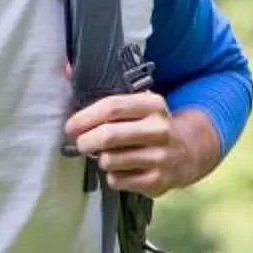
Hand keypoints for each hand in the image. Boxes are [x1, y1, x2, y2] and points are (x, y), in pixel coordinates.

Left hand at [65, 92, 210, 195]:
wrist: (188, 154)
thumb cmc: (150, 127)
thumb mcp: (139, 106)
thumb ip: (106, 96)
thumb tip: (64, 69)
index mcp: (153, 105)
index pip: (112, 107)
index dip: (85, 117)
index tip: (70, 127)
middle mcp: (160, 130)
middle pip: (108, 136)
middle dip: (86, 141)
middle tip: (81, 144)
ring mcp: (160, 157)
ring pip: (109, 161)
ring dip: (101, 159)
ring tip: (109, 155)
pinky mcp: (157, 182)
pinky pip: (116, 180)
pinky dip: (113, 176)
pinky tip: (123, 169)